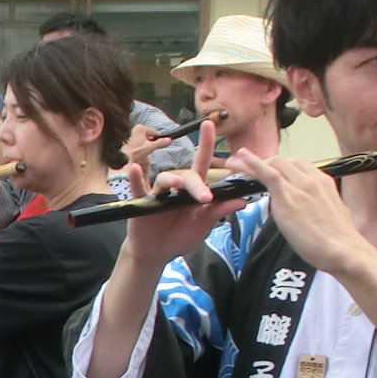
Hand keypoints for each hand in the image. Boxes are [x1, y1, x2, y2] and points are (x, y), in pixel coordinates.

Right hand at [120, 120, 243, 266]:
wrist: (157, 253)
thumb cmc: (180, 235)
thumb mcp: (203, 225)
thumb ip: (219, 212)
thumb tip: (242, 201)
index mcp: (193, 191)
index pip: (201, 163)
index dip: (206, 144)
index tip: (209, 124)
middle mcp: (176, 188)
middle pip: (187, 176)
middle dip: (196, 185)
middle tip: (205, 198)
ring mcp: (158, 194)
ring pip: (164, 180)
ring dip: (170, 180)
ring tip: (176, 185)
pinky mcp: (142, 203)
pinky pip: (137, 188)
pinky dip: (136, 178)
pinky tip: (134, 169)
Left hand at [226, 148, 369, 274]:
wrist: (343, 250)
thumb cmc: (339, 242)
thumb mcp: (334, 216)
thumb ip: (320, 207)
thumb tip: (313, 211)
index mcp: (324, 183)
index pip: (299, 166)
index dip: (282, 166)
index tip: (270, 169)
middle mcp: (312, 180)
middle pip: (285, 162)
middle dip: (266, 162)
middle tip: (248, 166)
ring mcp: (300, 186)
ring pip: (275, 164)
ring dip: (253, 162)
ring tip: (236, 162)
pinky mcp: (288, 197)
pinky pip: (267, 173)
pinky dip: (252, 163)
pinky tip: (241, 159)